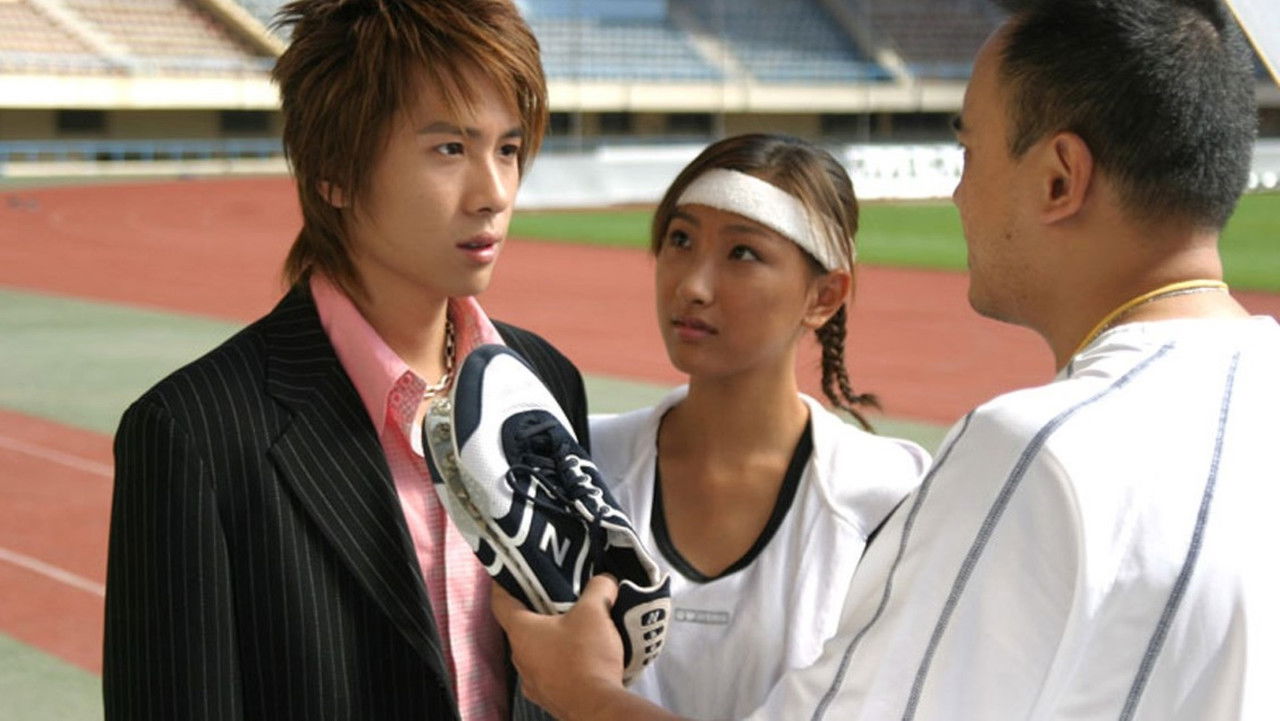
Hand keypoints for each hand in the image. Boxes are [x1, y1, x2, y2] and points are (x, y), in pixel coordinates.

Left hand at [492, 574, 625, 719]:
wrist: (597, 706)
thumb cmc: (586, 658)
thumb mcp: (595, 612)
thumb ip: (598, 588)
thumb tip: (604, 581)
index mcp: (521, 631)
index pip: (500, 601)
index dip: (503, 584)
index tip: (507, 574)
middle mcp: (520, 656)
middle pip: (521, 626)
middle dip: (538, 611)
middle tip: (557, 598)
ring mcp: (532, 680)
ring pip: (536, 650)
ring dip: (551, 639)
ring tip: (576, 628)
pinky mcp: (548, 696)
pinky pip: (550, 671)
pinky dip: (561, 662)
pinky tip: (582, 657)